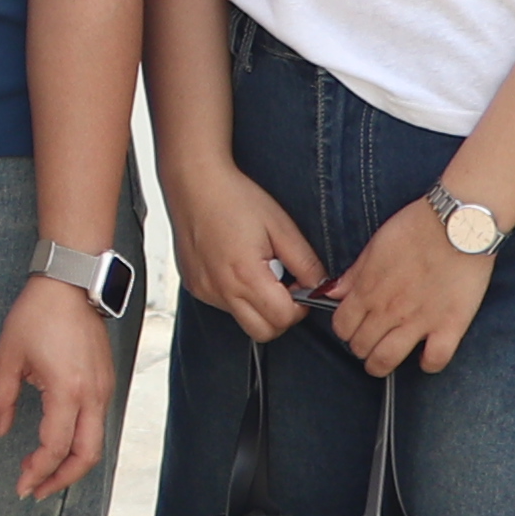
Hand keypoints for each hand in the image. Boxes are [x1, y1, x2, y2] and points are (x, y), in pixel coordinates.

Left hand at [0, 277, 118, 501]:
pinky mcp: (106, 382)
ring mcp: (104, 389)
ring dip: (72, 464)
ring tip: (45, 474)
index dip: (37, 471)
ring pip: (96, 443)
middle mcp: (93, 395)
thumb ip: (1, 399)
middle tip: (35, 490)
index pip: (55, 447)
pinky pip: (98, 424)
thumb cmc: (37, 315)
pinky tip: (60, 446)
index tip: (21, 484)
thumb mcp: (7, 357)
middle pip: (86, 456)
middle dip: (61, 480)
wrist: (70, 284)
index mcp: (67, 390)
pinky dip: (80, 444)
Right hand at [159, 154, 323, 340]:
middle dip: (280, 315)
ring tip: (256, 268)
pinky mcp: (194, 286)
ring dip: (257, 305)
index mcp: (246, 276)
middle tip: (282, 283)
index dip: (299, 307)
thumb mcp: (281, 226)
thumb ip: (306, 263)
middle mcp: (221, 289)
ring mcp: (205, 290)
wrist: (194, 182)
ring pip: (242, 320)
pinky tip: (235, 264)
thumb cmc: (235, 198)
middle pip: (263, 333)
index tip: (299, 286)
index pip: (283, 319)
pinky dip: (237, 294)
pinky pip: (223, 305)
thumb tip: (321, 287)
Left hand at [326, 197, 490, 377]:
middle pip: (361, 346)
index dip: (344, 330)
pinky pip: (435, 360)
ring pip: (387, 359)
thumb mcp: (375, 246)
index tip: (353, 327)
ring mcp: (419, 321)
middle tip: (370, 342)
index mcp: (367, 290)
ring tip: (385, 359)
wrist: (457, 223)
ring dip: (381, 364)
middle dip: (360, 348)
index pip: (342, 326)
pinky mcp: (450, 325)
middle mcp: (388, 310)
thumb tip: (331, 293)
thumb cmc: (415, 228)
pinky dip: (428, 364)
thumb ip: (353, 275)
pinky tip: (425, 356)